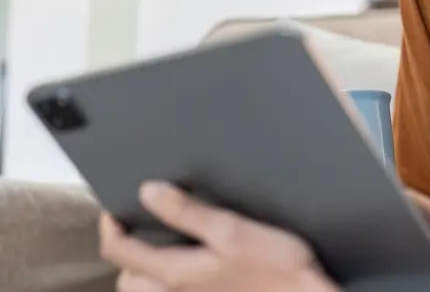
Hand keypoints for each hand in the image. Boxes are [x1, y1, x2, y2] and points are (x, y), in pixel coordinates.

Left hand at [99, 182, 335, 291]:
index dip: (110, 227)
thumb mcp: (231, 229)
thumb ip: (187, 212)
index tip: (114, 208)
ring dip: (143, 272)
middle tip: (137, 228)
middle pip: (127, 278)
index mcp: (173, 272)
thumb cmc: (274, 266)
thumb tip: (148, 192)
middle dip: (125, 253)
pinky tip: (189, 270)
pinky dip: (167, 285)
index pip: (120, 252)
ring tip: (159, 248)